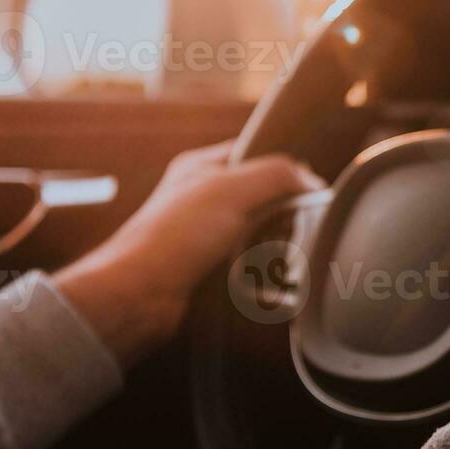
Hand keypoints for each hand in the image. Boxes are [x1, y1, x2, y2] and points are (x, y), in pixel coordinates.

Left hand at [55, 143, 321, 367]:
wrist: (139, 295)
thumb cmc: (173, 237)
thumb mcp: (230, 190)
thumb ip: (275, 175)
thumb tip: (310, 180)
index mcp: (201, 167)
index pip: (255, 153)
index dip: (282, 168)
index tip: (303, 189)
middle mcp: (203, 197)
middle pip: (263, 196)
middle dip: (281, 213)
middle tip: (284, 226)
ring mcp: (206, 233)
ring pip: (260, 232)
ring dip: (272, 245)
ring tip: (269, 255)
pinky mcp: (210, 267)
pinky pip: (250, 263)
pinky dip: (260, 270)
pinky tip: (259, 276)